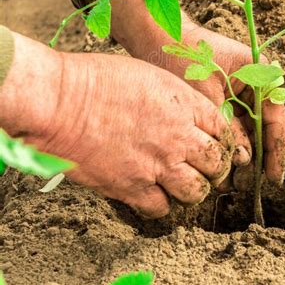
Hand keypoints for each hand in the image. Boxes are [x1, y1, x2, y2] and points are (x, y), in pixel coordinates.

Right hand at [0, 33, 232, 217]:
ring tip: (181, 183)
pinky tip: (152, 194)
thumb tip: (186, 115)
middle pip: (217, 164)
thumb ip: (176, 99)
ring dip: (193, 190)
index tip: (214, 144)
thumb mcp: (150, 76)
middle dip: (214, 168)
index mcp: (185, 105)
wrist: (61, 100)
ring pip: (197, 192)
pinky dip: (161, 205)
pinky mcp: (132, 187)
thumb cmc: (99, 79)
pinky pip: (161, 208)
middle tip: (202, 167)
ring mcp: (158, 164)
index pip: (223, 130)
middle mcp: (178, 136)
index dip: (222, 140)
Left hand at [111, 0, 284, 184]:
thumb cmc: (185, 58)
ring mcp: (239, 89)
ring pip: (248, 127)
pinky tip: (222, 162)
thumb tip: (245, 160)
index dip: (277, 150)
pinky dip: (229, 141)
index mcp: (259, 73)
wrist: (160, 36)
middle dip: (257, 156)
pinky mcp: (224, 96)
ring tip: (232, 181)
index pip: (275, 118)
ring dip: (242, 152)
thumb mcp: (208, 96)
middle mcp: (254, 82)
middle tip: (248, 186)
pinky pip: (233, 122)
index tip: (275, 178)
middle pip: (263, 126)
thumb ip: (229, 128)